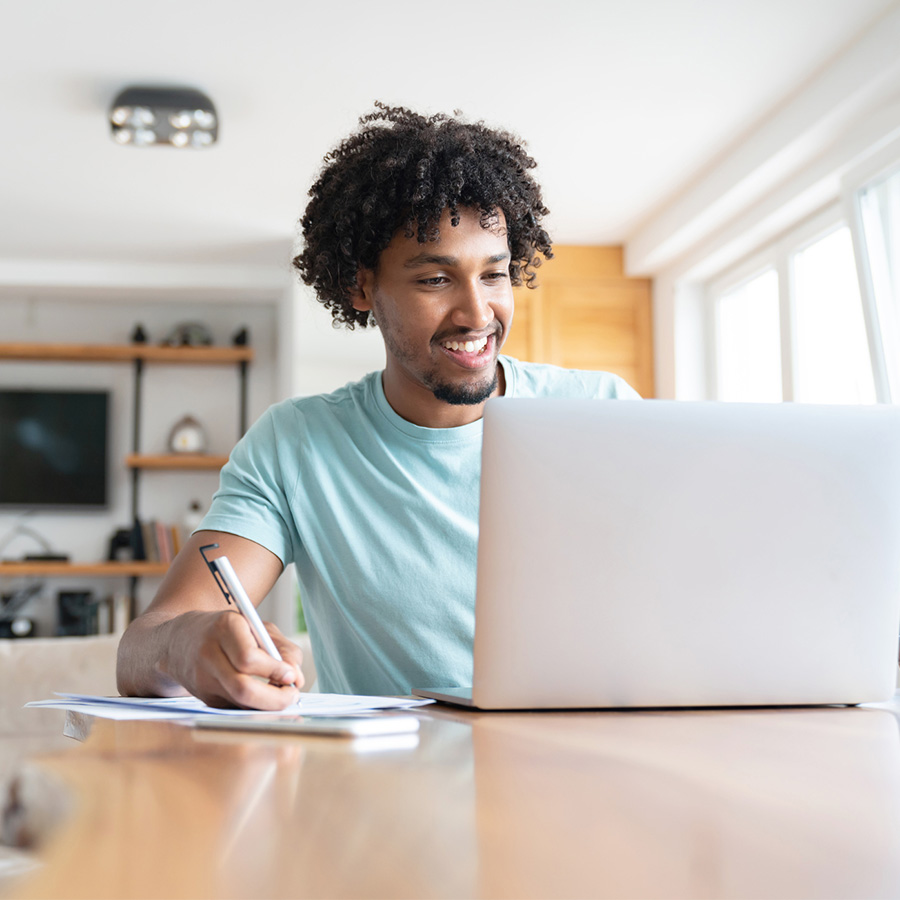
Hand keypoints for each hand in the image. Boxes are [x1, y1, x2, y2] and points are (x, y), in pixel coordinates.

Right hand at [161, 609, 304, 709]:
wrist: (179, 639)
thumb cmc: (227, 630)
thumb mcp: (257, 626)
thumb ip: (282, 648)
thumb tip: (296, 678)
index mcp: (224, 627)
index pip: (249, 659)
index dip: (274, 671)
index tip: (292, 676)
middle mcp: (209, 654)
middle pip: (243, 688)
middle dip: (274, 698)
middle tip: (292, 695)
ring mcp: (202, 678)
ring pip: (239, 702)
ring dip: (267, 705)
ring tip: (283, 696)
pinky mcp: (202, 696)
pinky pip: (235, 706)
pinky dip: (254, 705)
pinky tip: (263, 697)